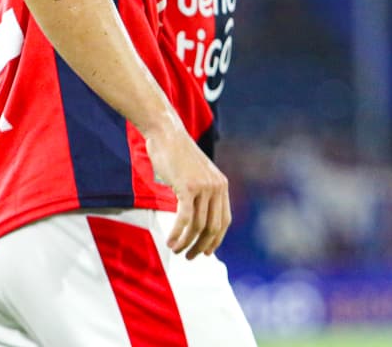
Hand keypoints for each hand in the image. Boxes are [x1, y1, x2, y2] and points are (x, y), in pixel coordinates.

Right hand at [142, 125, 230, 258]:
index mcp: (221, 185)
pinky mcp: (188, 187)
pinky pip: (185, 219)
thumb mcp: (195, 174)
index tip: (207, 252)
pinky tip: (171, 242)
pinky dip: (178, 234)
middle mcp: (216, 187)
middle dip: (201, 246)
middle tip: (189, 257)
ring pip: (198, 226)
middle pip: (213, 228)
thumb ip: (201, 192)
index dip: (216, 240)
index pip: (225, 221)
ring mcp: (203, 187)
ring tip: (176, 251)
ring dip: (186, 243)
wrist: (166, 133)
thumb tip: (196, 217)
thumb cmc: (176, 154)